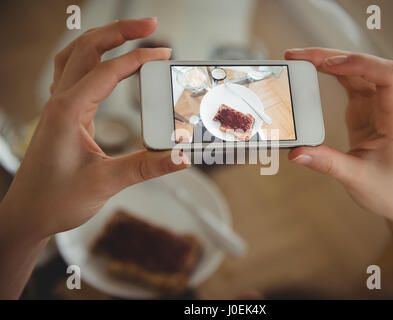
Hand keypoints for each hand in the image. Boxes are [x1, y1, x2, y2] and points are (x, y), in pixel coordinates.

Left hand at [0, 18, 188, 240]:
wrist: (27, 214)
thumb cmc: (55, 199)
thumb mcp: (106, 183)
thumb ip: (147, 167)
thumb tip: (181, 156)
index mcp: (68, 111)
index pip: (108, 71)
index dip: (139, 59)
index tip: (165, 56)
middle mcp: (60, 102)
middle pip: (87, 48)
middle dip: (120, 31)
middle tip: (150, 25)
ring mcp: (58, 106)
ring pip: (76, 55)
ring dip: (103, 39)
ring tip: (130, 33)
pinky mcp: (62, 114)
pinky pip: (72, 72)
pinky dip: (91, 57)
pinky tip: (104, 60)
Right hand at [285, 48, 392, 224]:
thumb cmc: (391, 189)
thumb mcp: (357, 179)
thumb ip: (326, 163)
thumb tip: (296, 152)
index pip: (389, 77)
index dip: (360, 64)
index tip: (328, 65)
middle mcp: (389, 106)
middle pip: (366, 67)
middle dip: (333, 57)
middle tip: (299, 57)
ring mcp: (377, 106)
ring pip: (356, 71)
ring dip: (329, 61)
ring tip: (300, 60)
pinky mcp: (365, 110)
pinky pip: (349, 82)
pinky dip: (331, 74)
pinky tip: (313, 71)